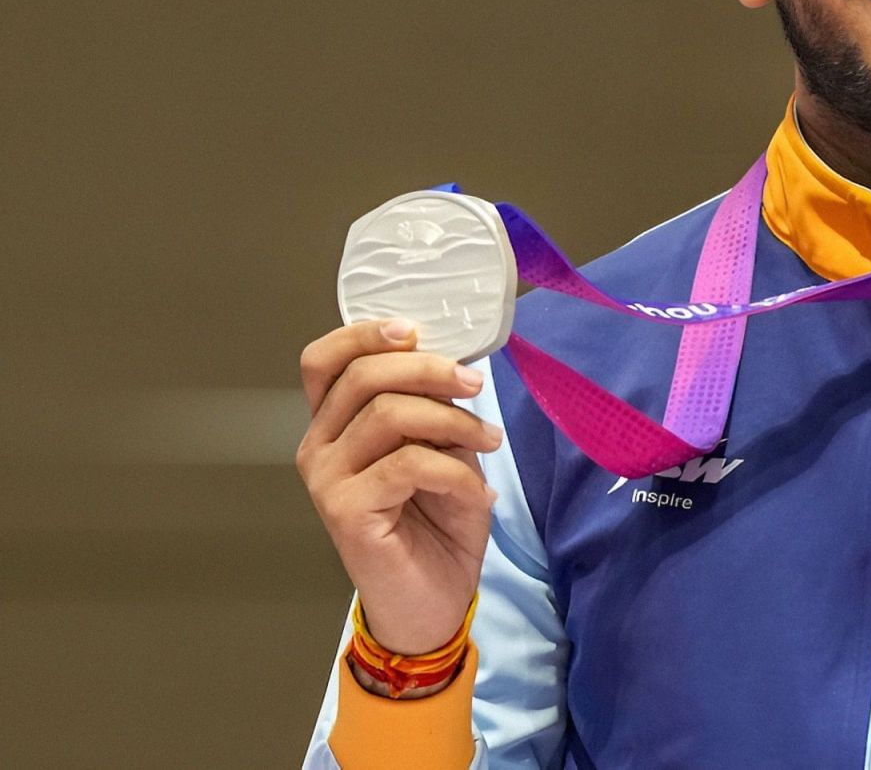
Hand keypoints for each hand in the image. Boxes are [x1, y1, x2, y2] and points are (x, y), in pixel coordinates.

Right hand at [295, 319, 501, 654]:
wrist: (432, 601)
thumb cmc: (436, 524)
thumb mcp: (443, 451)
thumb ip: (434, 410)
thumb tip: (454, 368)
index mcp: (334, 423)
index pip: (324, 360)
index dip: (366, 334)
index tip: (417, 331)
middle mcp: (318, 446)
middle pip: (363, 376)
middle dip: (430, 370)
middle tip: (476, 385)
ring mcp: (326, 479)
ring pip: (390, 414)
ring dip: (454, 422)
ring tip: (491, 442)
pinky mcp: (344, 511)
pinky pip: (409, 464)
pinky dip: (457, 471)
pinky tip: (479, 491)